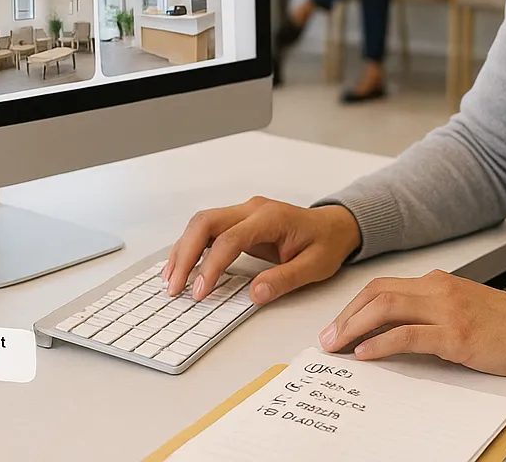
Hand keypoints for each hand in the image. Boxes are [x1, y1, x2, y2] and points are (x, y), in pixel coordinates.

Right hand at [164, 197, 360, 304]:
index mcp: (270, 218)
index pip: (230, 239)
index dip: (211, 266)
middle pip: (205, 223)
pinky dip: (191, 247)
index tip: (200, 292)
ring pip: (201, 224)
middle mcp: (252, 209)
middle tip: (175, 287)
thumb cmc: (325, 243)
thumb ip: (284, 279)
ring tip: (171, 280)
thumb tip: (254, 294)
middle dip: (185, 254)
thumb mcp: (314, 266)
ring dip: (183, 250)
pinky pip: (207, 230)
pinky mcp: (238, 221)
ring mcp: (243, 213)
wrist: (334, 227)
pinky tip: (182, 267)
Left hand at [318, 270, 505, 375]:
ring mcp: (446, 310)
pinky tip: (366, 354)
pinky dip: (380, 344)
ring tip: (337, 346)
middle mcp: (438, 289)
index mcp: (438, 282)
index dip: (353, 305)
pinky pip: (407, 334)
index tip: (337, 325)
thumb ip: (433, 311)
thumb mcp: (465, 308)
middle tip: (327, 338)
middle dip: (345, 315)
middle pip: (376, 293)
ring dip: (354, 328)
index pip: (382, 286)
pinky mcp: (456, 334)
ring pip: (385, 308)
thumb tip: (396, 330)